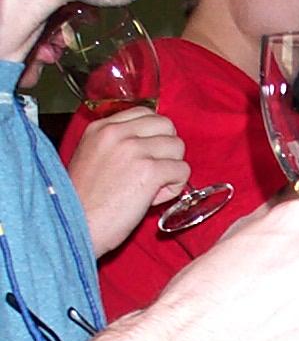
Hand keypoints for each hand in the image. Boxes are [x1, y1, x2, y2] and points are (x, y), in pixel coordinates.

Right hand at [67, 107, 190, 256]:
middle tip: (153, 173)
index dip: (154, 136)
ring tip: (151, 188)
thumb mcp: (92, 159)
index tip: (146, 157)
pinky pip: (182, 170)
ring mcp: (134, 149)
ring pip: (178, 147)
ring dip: (172, 169)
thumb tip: (152, 147)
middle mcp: (117, 132)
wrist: (73, 227)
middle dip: (167, 150)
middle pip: (166, 125)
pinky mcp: (150, 171)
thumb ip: (118, 146)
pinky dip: (174, 187)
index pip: (145, 113)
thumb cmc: (82, 204)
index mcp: (101, 128)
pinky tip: (153, 199)